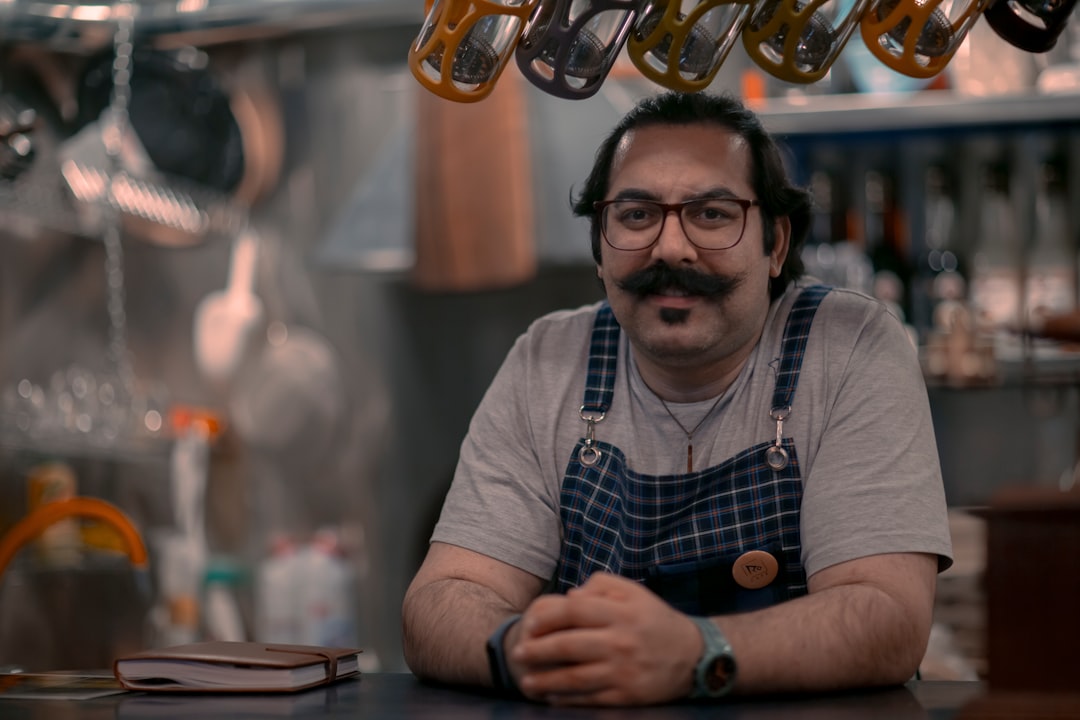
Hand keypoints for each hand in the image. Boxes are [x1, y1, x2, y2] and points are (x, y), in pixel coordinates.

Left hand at [508, 572, 702, 705]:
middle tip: (518, 654)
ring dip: (546, 681)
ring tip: (526, 681)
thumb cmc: (654, 619)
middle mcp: (621, 641)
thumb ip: (600, 585)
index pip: (573, 611)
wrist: (693, 656)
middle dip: (537, 651)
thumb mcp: (633, 591)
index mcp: (620, 612)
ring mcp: (624, 671)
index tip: (529, 625)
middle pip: (568, 646)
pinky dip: (568, 700)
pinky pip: (591, 699)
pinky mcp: (628, 696)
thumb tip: (569, 596)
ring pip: (575, 678)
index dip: (545, 618)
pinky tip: (552, 697)